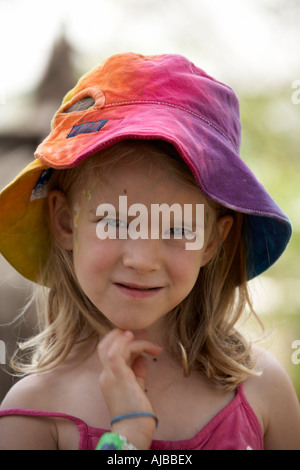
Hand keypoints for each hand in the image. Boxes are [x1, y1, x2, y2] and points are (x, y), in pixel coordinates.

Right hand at [97, 328, 161, 448]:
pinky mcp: (118, 376)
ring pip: (112, 346)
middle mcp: (106, 374)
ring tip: (146, 336)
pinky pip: (115, 353)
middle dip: (122, 334)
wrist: (134, 428)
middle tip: (143, 332)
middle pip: (106, 345)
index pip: (111, 351)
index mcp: (109, 377)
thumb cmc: (137, 412)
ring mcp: (110, 375)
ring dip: (129, 338)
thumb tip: (142, 357)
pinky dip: (122, 342)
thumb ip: (138, 371)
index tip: (142, 337)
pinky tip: (132, 336)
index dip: (124, 341)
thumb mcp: (137, 386)